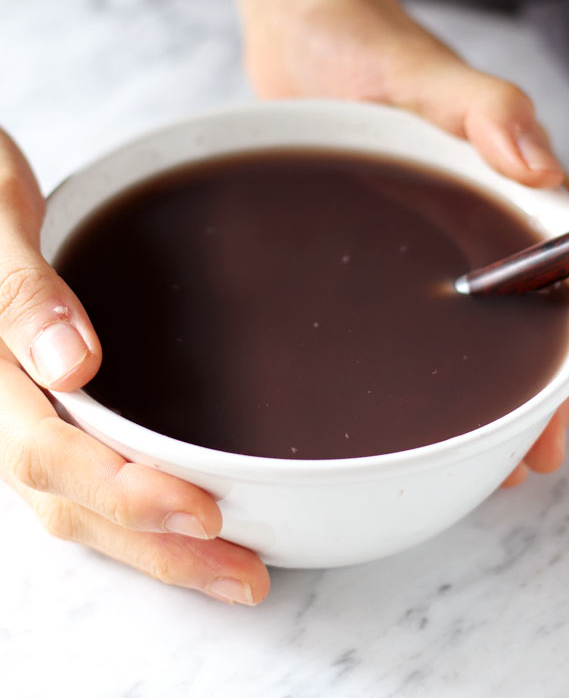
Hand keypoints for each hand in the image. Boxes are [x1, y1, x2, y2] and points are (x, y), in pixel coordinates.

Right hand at [0, 129, 268, 604]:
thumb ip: (21, 292)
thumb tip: (71, 364)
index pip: (49, 456)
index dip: (124, 494)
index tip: (202, 513)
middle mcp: (0, 411)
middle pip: (72, 503)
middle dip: (158, 549)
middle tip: (244, 575)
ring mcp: (20, 417)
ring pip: (79, 504)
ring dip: (154, 543)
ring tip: (231, 567)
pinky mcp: (45, 412)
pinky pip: (86, 476)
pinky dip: (138, 508)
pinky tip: (184, 516)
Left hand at [243, 0, 568, 483]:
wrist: (292, 28)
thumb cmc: (359, 39)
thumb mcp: (422, 69)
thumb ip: (485, 110)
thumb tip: (542, 172)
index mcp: (497, 174)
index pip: (564, 249)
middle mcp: (468, 207)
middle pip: (519, 304)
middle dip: (536, 379)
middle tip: (531, 455)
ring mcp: (420, 228)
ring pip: (466, 317)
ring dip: (481, 385)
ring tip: (482, 456)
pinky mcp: (370, 238)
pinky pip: (406, 304)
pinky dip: (416, 355)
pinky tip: (397, 399)